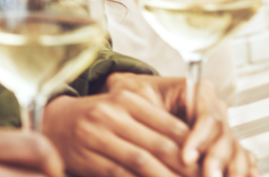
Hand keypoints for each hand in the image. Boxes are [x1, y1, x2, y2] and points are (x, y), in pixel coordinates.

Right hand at [43, 87, 192, 176]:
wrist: (54, 123)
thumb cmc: (97, 118)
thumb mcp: (124, 110)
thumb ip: (154, 124)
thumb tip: (193, 149)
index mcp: (126, 99)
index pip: (170, 126)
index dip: (196, 148)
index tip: (214, 164)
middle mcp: (111, 115)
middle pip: (160, 146)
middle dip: (189, 169)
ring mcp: (97, 136)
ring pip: (143, 163)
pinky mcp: (88, 158)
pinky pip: (121, 175)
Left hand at [112, 74, 257, 176]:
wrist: (133, 100)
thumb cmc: (136, 95)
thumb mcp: (139, 97)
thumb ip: (153, 115)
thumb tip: (159, 142)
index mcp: (200, 92)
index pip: (208, 117)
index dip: (200, 139)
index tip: (186, 158)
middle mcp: (216, 111)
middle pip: (225, 137)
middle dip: (217, 160)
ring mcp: (222, 131)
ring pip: (237, 151)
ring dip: (234, 170)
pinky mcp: (224, 149)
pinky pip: (244, 160)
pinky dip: (247, 170)